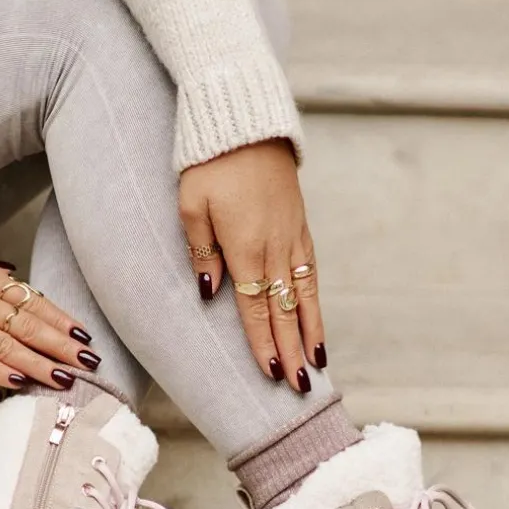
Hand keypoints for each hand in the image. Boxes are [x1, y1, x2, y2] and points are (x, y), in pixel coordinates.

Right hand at [0, 245, 100, 388]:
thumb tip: (11, 272)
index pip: (33, 299)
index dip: (61, 319)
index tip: (84, 335)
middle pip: (28, 325)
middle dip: (62, 346)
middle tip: (90, 362)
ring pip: (7, 345)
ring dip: (40, 364)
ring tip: (66, 378)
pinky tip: (23, 381)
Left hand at [179, 140, 325, 393]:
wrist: (245, 120)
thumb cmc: (209, 162)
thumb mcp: (190, 204)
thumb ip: (201, 250)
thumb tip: (209, 291)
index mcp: (246, 246)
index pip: (255, 308)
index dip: (263, 344)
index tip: (271, 373)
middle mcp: (275, 247)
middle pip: (285, 310)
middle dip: (292, 351)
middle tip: (300, 388)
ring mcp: (292, 237)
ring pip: (305, 295)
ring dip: (311, 332)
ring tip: (318, 365)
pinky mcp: (300, 225)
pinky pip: (311, 272)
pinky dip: (315, 300)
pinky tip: (316, 319)